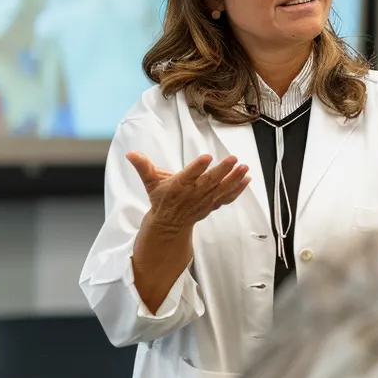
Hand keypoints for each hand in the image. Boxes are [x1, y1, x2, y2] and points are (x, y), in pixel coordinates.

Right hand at [127, 152, 251, 228]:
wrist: (169, 223)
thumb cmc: (162, 198)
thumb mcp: (150, 182)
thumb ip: (143, 166)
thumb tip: (130, 153)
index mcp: (177, 186)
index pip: (188, 176)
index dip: (197, 167)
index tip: (206, 157)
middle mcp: (192, 194)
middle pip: (209, 182)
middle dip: (222, 171)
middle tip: (233, 159)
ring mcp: (204, 201)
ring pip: (221, 189)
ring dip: (234, 179)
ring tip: (244, 167)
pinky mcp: (212, 204)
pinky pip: (227, 197)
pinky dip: (238, 189)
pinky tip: (247, 178)